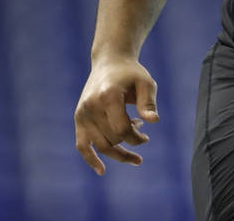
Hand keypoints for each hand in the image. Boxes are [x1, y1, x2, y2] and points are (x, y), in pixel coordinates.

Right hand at [74, 56, 159, 174]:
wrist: (110, 61)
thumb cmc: (132, 73)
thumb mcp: (146, 83)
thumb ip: (149, 102)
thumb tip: (154, 121)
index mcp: (108, 96)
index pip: (122, 129)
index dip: (136, 138)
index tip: (147, 137)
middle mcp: (92, 106)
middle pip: (112, 139)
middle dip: (130, 142)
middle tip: (144, 137)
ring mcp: (83, 113)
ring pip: (100, 145)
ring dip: (118, 152)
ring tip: (134, 152)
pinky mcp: (79, 117)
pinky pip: (81, 144)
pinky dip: (90, 159)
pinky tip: (102, 171)